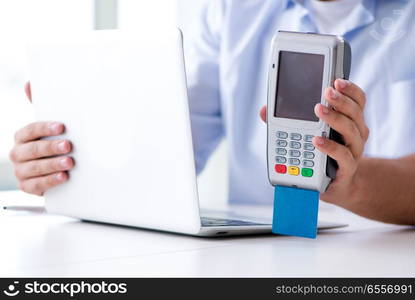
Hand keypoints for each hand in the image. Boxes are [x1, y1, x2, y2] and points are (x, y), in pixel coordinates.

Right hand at [9, 82, 73, 195]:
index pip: (29, 131)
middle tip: (68, 146)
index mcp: (22, 137)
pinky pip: (36, 185)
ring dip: (53, 165)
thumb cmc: (53, 144)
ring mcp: (21, 171)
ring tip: (69, 162)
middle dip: (51, 147)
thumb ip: (42, 107)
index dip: (44, 128)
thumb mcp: (51, 128)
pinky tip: (63, 177)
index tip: (61, 127)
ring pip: (34, 168)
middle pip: (32, 150)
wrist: (58, 171)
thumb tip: (29, 83)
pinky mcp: (27, 187)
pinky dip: (50, 181)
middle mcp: (18, 153)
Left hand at [260, 79, 368, 201]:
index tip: (336, 80)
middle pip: (355, 112)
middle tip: (327, 91)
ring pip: (351, 131)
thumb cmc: (321, 154)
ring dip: (334, 118)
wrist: (334, 184)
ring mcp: (353, 151)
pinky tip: (316, 140)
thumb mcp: (306, 134)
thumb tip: (264, 111)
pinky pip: (342, 155)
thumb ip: (287, 121)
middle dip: (341, 100)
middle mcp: (356, 133)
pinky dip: (329, 147)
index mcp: (349, 121)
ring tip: (318, 110)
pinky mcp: (347, 167)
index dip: (350, 89)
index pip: (357, 101)